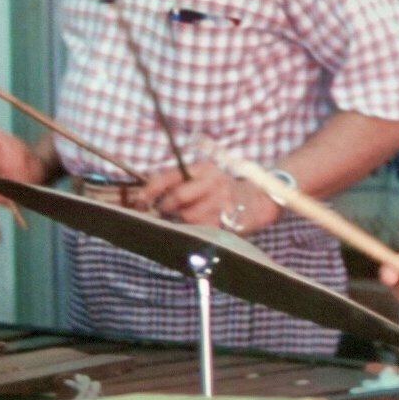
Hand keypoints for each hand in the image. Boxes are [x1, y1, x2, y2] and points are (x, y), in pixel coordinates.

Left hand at [133, 163, 279, 235]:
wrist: (258, 200)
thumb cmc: (222, 190)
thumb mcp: (204, 177)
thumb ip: (180, 182)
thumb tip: (147, 196)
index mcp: (203, 169)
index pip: (170, 176)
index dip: (151, 189)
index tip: (140, 199)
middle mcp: (213, 182)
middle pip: (178, 197)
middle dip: (165, 208)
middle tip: (162, 213)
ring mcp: (221, 202)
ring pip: (188, 216)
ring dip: (182, 222)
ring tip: (186, 220)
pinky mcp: (228, 220)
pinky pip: (202, 228)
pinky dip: (195, 230)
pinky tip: (198, 227)